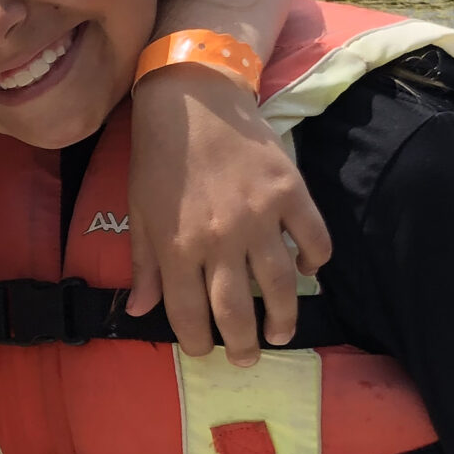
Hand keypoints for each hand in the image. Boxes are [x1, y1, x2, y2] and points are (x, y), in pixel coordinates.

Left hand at [126, 68, 332, 364]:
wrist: (192, 97)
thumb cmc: (158, 156)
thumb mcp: (138, 211)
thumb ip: (144, 265)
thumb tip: (140, 311)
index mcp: (177, 246)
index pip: (189, 313)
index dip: (197, 341)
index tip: (204, 350)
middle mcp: (220, 238)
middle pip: (238, 310)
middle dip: (243, 344)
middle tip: (248, 357)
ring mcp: (260, 216)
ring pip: (281, 285)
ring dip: (284, 317)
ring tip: (281, 332)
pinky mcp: (291, 191)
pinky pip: (313, 239)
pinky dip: (315, 260)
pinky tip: (307, 270)